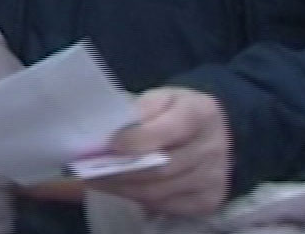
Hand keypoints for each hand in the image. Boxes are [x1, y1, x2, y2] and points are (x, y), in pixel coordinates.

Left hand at [86, 87, 230, 217]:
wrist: (207, 131)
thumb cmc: (174, 112)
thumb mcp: (159, 98)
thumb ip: (139, 109)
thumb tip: (110, 128)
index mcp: (202, 112)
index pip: (170, 129)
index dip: (139, 139)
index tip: (111, 144)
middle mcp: (214, 147)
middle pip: (163, 167)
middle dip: (122, 170)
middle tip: (89, 170)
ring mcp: (214, 177)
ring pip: (160, 192)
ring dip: (124, 189)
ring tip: (96, 181)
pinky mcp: (209, 200)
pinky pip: (167, 207)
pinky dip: (140, 201)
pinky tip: (120, 190)